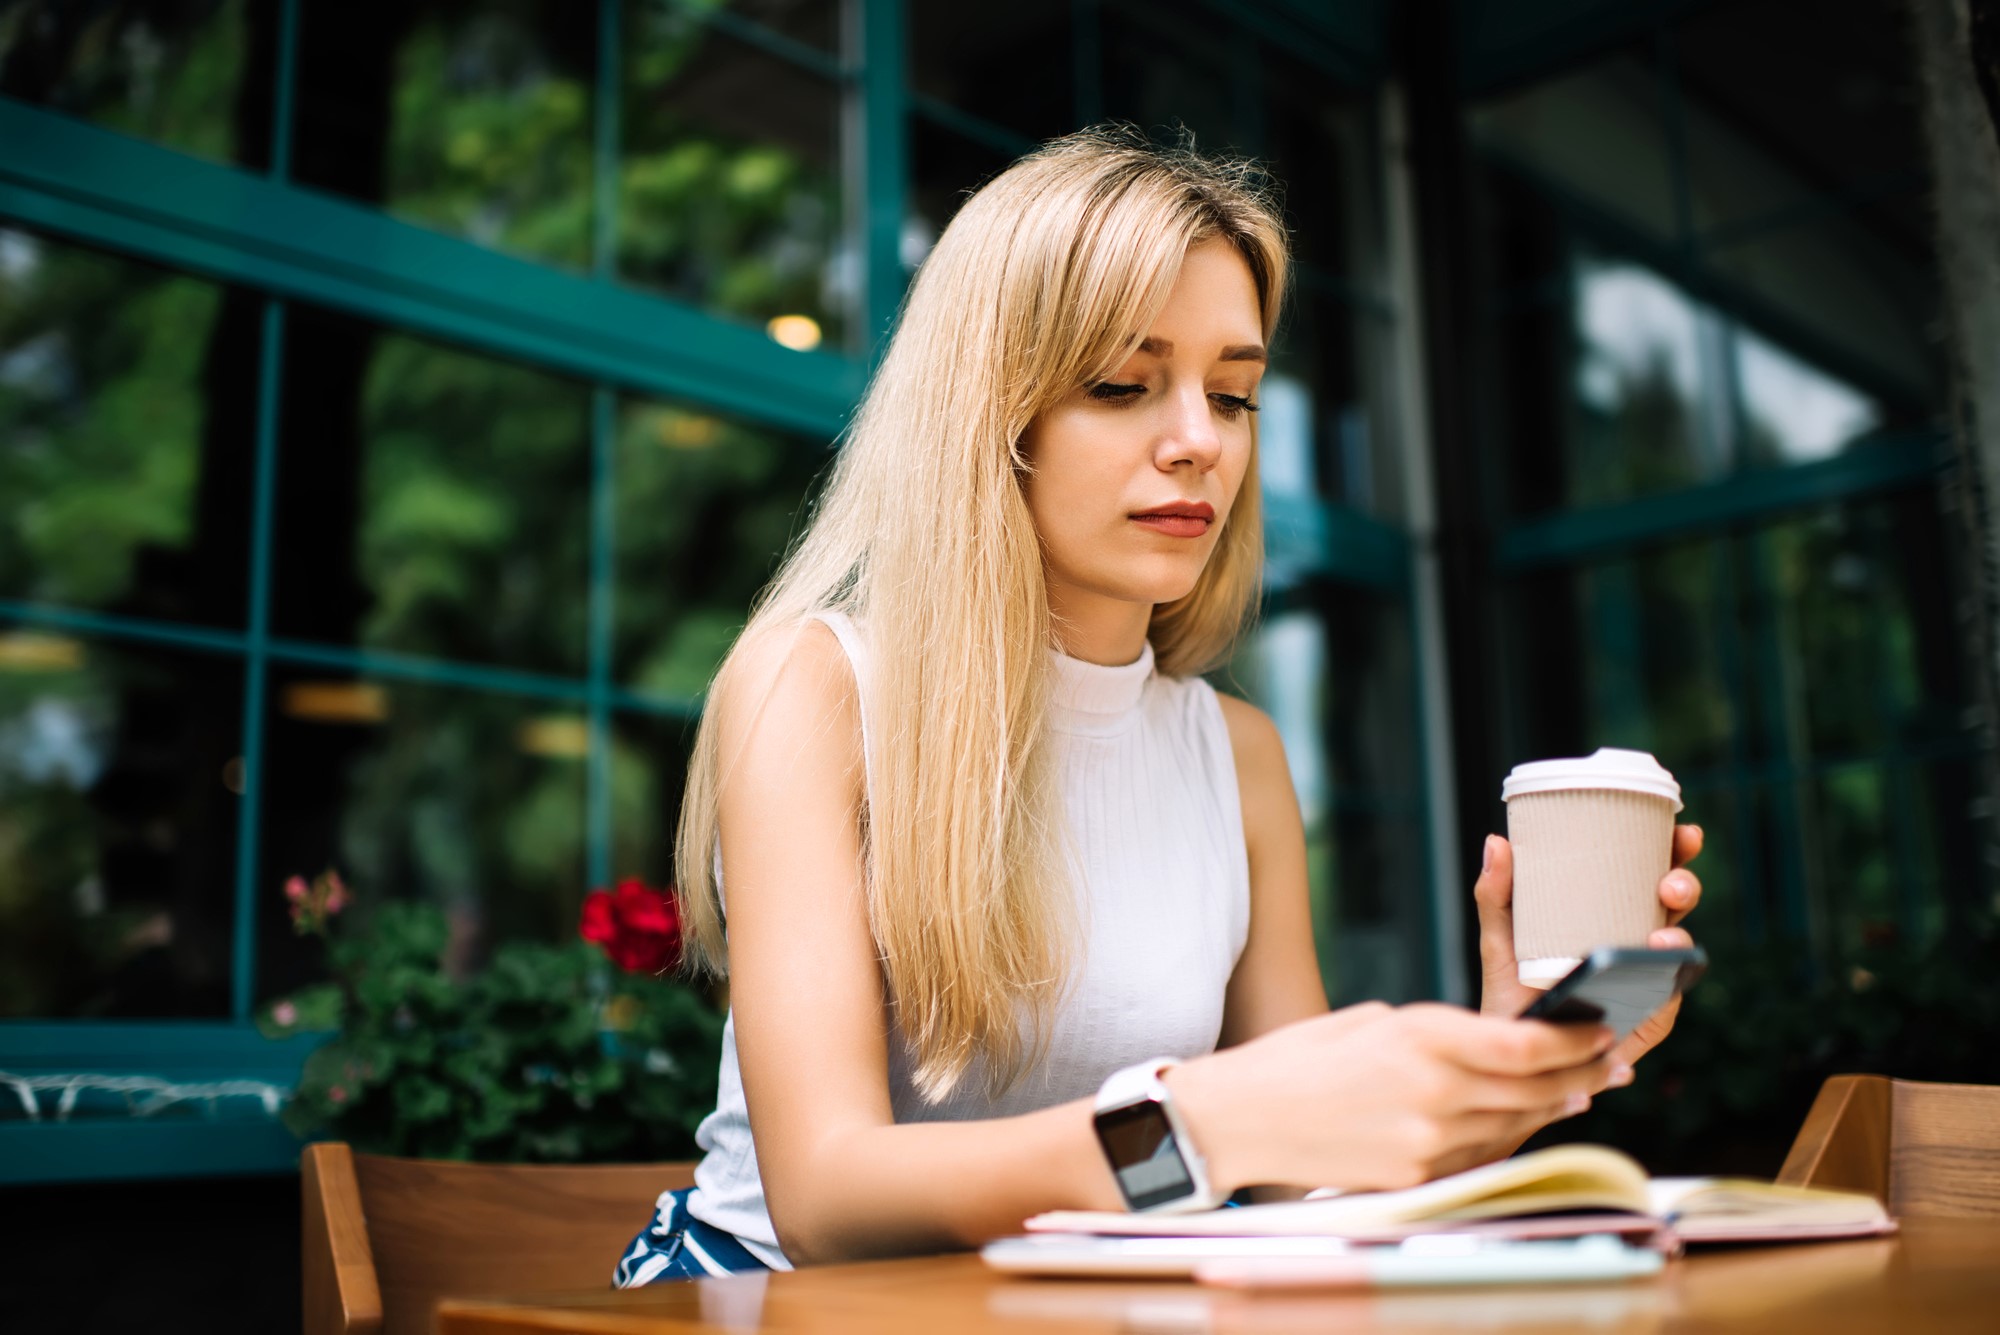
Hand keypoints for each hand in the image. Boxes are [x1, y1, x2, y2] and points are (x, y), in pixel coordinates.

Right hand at [1170, 1002, 1616, 1193]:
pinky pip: (1482, 1154)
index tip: (1601, 1028)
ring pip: (1516, 1125)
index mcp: (1420, 1038)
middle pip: (1534, 1088)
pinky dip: (1510, 1135)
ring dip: (1554, 1106)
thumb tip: (1490, 1048)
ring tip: (1582, 1088)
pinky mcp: (1417, 1176)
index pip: (1526, 1045)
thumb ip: (1436, 1036)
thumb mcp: (1372, 1022)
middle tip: (1611, 1060)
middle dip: (1580, 1073)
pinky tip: (1524, 1120)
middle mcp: (1433, 1092)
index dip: (1575, 1040)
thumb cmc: (1298, 1058)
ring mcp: (1427, 1142)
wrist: (1242, 1119)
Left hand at [1473, 824, 1704, 1069]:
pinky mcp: (1647, 1015)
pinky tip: (1659, 973)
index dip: (1672, 849)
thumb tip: (1498, 841)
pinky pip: (1668, 998)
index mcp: (1608, 910)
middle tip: (1670, 884)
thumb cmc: (1510, 988)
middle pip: (1673, 904)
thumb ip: (1496, 894)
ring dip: (1680, 936)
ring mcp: (1643, 976)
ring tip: (1662, 934)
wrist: (1510, 1050)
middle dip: (1684, 885)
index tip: (1682, 831)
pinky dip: (1668, 984)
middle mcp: (1633, 938)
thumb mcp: (1500, 937)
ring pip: (1677, 948)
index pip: (1647, 872)